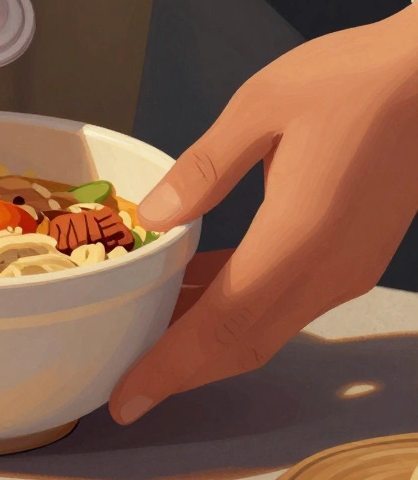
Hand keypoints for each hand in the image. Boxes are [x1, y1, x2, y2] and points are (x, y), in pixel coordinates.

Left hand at [108, 3, 417, 424]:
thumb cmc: (356, 80)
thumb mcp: (261, 107)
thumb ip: (204, 168)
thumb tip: (155, 217)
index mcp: (300, 239)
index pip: (222, 326)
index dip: (168, 367)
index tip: (124, 399)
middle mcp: (328, 271)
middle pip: (243, 344)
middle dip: (180, 371)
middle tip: (122, 387)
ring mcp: (346, 268)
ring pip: (265, 328)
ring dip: (205, 340)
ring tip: (144, 337)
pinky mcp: (351, 255)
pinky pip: (284, 302)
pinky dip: (235, 309)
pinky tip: (194, 287)